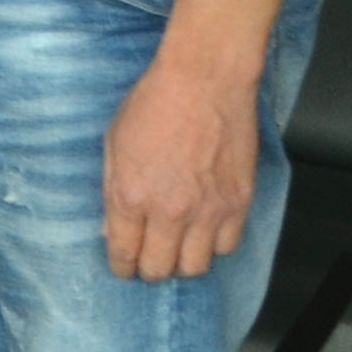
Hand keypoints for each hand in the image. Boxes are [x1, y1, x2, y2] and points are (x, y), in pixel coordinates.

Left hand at [105, 55, 257, 279]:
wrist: (204, 81)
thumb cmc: (153, 104)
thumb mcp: (113, 144)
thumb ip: (111, 190)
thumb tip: (112, 227)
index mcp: (130, 196)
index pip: (124, 254)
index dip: (122, 267)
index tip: (123, 267)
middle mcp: (170, 211)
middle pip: (160, 269)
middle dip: (150, 270)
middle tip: (149, 260)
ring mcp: (209, 210)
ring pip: (197, 267)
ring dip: (183, 262)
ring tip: (177, 249)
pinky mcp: (239, 202)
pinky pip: (228, 246)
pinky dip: (215, 246)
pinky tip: (205, 232)